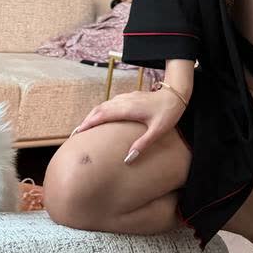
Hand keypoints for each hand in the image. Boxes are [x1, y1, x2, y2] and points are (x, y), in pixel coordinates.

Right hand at [69, 88, 185, 161]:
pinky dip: (101, 111)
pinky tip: (101, 118)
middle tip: (76, 133)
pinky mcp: (129, 97)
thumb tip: (127, 159)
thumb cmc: (168, 113)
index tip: (78, 132)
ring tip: (85, 128)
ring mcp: (126, 97)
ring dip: (93, 115)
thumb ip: (142, 144)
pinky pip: (110, 103)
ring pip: (104, 105)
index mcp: (128, 109)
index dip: (89, 123)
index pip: (102, 115)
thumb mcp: (157, 131)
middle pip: (99, 109)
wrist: (176, 94)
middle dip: (86, 120)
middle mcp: (124, 101)